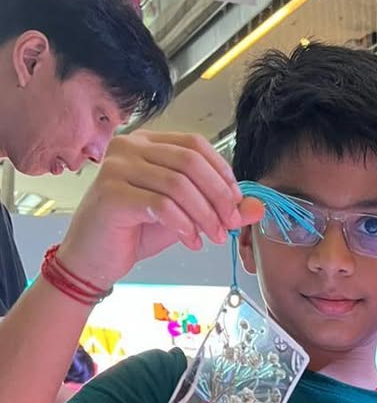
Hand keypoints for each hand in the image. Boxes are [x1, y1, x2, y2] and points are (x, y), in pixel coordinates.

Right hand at [57, 133, 263, 289]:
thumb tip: (257, 206)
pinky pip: (161, 205)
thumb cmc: (134, 232)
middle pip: (190, 162)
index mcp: (148, 143)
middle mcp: (129, 147)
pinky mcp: (111, 193)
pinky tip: (190, 241)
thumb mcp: (186, 216)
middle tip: (230, 224)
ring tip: (213, 237)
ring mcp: (117, 167)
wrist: (94, 259)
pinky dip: (183, 225)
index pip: (195, 145)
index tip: (237, 203)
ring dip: (204, 215)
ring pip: (178, 184)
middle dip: (219, 196)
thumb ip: (219, 207)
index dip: (222, 172)